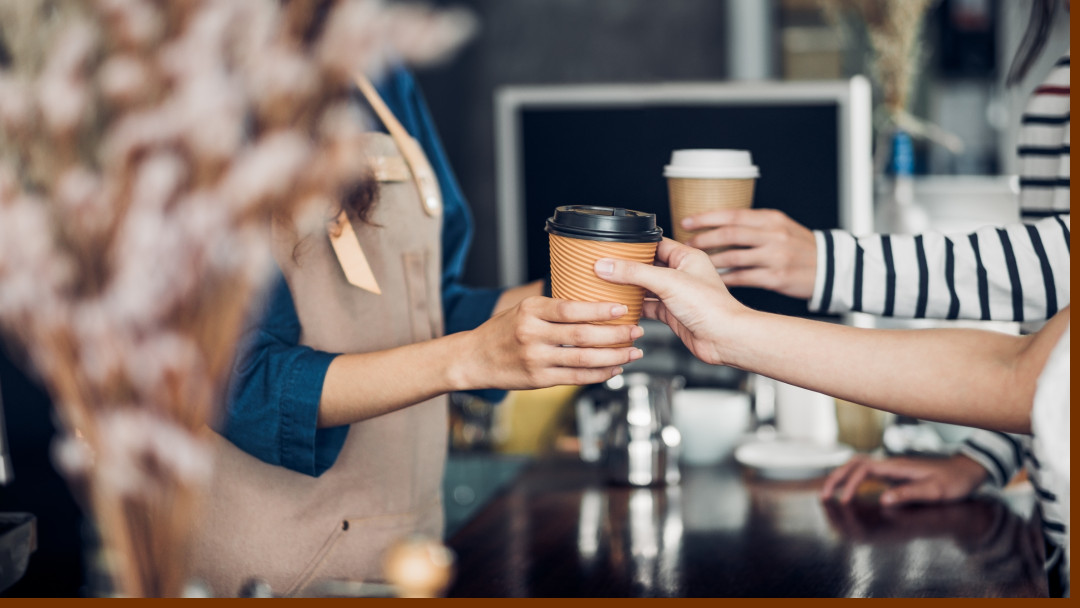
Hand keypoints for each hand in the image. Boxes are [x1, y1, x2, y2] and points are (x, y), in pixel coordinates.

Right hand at [460, 296, 643, 389]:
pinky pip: (575, 378)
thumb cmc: (502, 331)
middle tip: (637, 330)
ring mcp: (535, 359)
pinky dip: (598, 374)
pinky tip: (614, 368)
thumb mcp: (523, 309)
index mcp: (530, 311)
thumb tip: (592, 301)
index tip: (621, 309)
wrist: (473, 358)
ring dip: (613, 356)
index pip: (570, 309)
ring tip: (633, 352)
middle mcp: (532, 334)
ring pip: (583, 359)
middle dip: (615, 334)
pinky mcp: (538, 379)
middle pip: (582, 335)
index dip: (599, 310)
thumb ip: (553, 308)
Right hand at [594, 238, 747, 365]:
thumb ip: (635, 273)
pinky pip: (649, 307)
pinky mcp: (672, 314)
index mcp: (687, 257)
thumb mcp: (668, 282)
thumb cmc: (711, 307)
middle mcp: (682, 274)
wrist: (725, 339)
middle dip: (628, 267)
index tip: (613, 246)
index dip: (634, 244)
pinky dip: (635, 307)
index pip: (655, 243)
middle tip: (605, 266)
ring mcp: (677, 295)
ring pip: (646, 287)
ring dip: (629, 288)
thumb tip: (607, 265)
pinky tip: (622, 307)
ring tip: (607, 285)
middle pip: (648, 266)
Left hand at [682, 209, 816, 299]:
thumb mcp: (780, 226)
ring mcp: (775, 257)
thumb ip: (753, 224)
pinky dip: (725, 279)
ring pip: (733, 257)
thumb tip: (717, 224)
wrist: (830, 267)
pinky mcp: (776, 278)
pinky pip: (743, 278)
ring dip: (710, 260)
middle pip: (730, 234)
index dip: (706, 217)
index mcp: (771, 219)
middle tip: (686, 244)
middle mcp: (773, 236)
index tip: (686, 221)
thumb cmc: (799, 246)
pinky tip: (713, 279)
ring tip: (695, 263)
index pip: (733, 214)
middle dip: (703, 239)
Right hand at [820, 454, 989, 505]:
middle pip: (853, 464)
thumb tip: (883, 500)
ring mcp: (890, 468)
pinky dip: (851, 480)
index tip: (844, 501)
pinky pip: (865, 473)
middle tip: (823, 496)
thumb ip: (909, 493)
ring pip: (857, 466)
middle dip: (836, 478)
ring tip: (829, 493)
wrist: (967, 470)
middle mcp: (890, 464)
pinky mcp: (893, 474)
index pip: (863, 469)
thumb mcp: (936, 491)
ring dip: (841, 477)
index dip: (850, 484)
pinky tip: (848, 491)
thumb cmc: (954, 482)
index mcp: (897, 466)